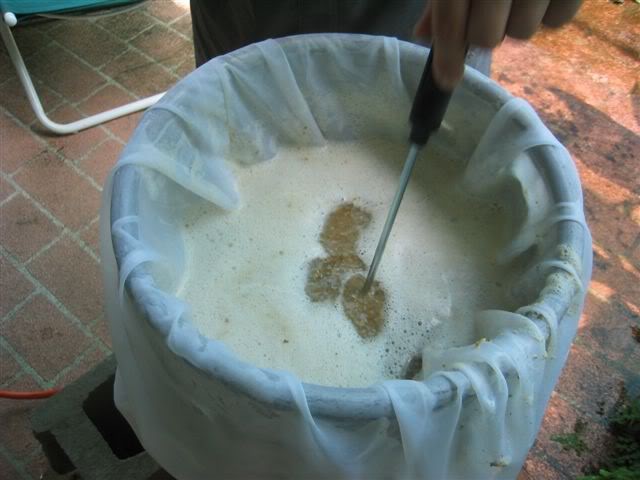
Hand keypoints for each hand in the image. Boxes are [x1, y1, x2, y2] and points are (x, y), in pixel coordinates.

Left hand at [414, 0, 582, 89]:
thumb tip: (423, 33)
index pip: (450, 20)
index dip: (447, 55)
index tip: (446, 80)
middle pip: (487, 37)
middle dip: (484, 31)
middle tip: (490, 11)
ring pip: (522, 33)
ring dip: (517, 21)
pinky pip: (557, 21)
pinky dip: (548, 13)